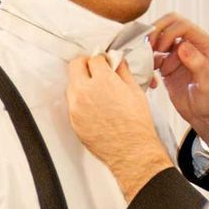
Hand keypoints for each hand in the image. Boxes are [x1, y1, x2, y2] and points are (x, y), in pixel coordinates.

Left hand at [66, 55, 173, 201]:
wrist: (131, 150)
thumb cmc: (136, 125)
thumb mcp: (135, 91)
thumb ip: (123, 72)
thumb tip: (117, 62)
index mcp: (103, 80)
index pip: (94, 59)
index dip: (101, 59)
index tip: (104, 62)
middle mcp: (85, 91)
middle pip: (76, 66)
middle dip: (86, 65)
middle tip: (94, 70)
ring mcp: (76, 106)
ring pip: (72, 85)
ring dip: (81, 83)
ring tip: (96, 93)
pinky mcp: (73, 120)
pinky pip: (72, 104)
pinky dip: (80, 102)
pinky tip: (94, 108)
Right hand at [147, 13, 208, 148]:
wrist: (205, 116)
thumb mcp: (207, 84)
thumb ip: (197, 64)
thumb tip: (182, 46)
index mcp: (203, 43)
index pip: (181, 24)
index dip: (167, 32)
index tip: (160, 48)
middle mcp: (190, 45)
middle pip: (167, 25)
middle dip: (154, 34)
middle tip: (148, 50)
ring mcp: (178, 54)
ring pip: (158, 39)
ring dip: (149, 50)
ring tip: (149, 66)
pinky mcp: (167, 65)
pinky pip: (152, 57)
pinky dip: (148, 65)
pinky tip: (153, 81)